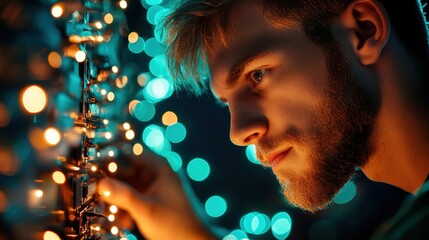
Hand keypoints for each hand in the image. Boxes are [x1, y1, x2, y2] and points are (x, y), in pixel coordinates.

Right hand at [97, 149, 217, 239]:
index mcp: (157, 166)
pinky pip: (128, 199)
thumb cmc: (174, 225)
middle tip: (96, 197)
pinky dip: (123, 209)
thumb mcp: (146, 209)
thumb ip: (123, 195)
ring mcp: (150, 187)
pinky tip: (125, 223)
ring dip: (115, 201)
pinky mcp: (147, 201)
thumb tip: (101, 184)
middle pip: (122, 171)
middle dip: (109, 186)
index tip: (92, 168)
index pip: (127, 153)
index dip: (108, 159)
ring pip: (123, 187)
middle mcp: (153, 173)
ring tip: (112, 215)